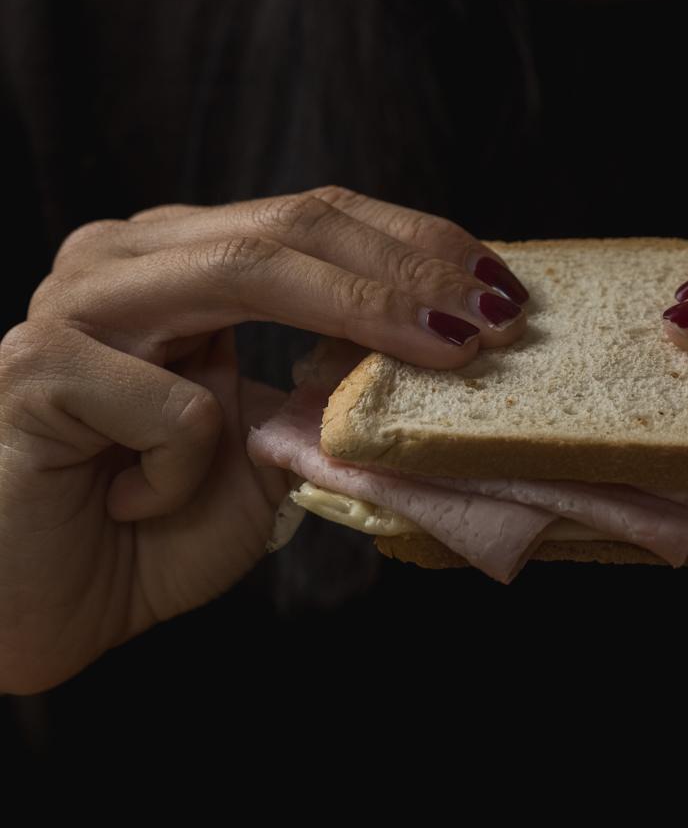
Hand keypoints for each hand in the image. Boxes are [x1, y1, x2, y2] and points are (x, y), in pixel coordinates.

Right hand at [0, 187, 530, 694]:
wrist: (26, 610)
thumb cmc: (141, 530)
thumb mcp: (264, 454)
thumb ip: (326, 395)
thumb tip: (437, 355)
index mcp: (175, 259)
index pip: (312, 218)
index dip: (415, 245)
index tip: (500, 286)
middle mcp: (122, 259)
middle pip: (289, 226)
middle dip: (409, 268)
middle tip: (495, 311)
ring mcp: (74, 303)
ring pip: (243, 270)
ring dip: (362, 311)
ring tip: (447, 352)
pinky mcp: (39, 368)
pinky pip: (175, 406)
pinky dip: (192, 468)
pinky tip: (138, 505)